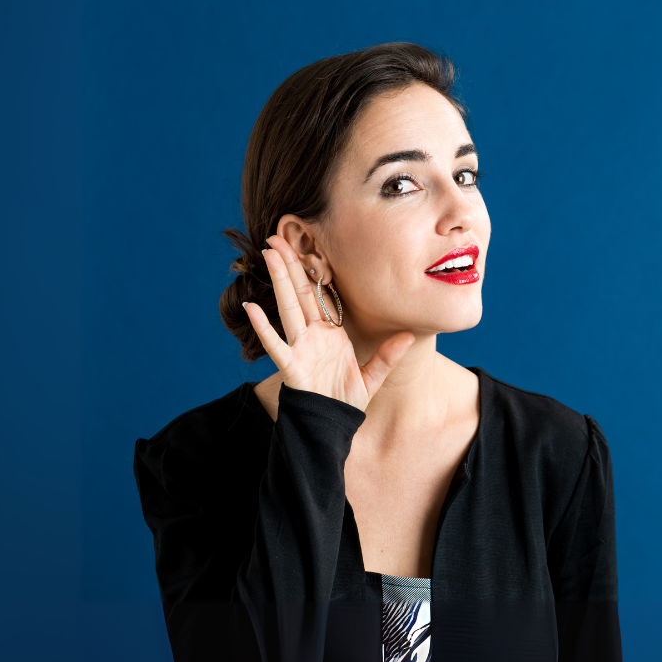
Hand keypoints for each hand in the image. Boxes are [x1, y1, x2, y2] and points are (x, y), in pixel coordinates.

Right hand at [242, 235, 414, 412]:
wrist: (333, 426)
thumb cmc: (346, 400)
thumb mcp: (372, 376)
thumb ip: (387, 356)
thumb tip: (409, 335)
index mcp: (331, 334)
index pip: (322, 295)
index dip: (316, 271)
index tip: (309, 244)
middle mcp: (313, 336)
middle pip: (301, 293)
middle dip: (290, 264)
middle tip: (277, 235)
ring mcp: (301, 348)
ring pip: (288, 308)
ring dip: (279, 281)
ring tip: (268, 254)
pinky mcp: (293, 367)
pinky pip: (276, 345)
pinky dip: (264, 327)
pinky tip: (252, 308)